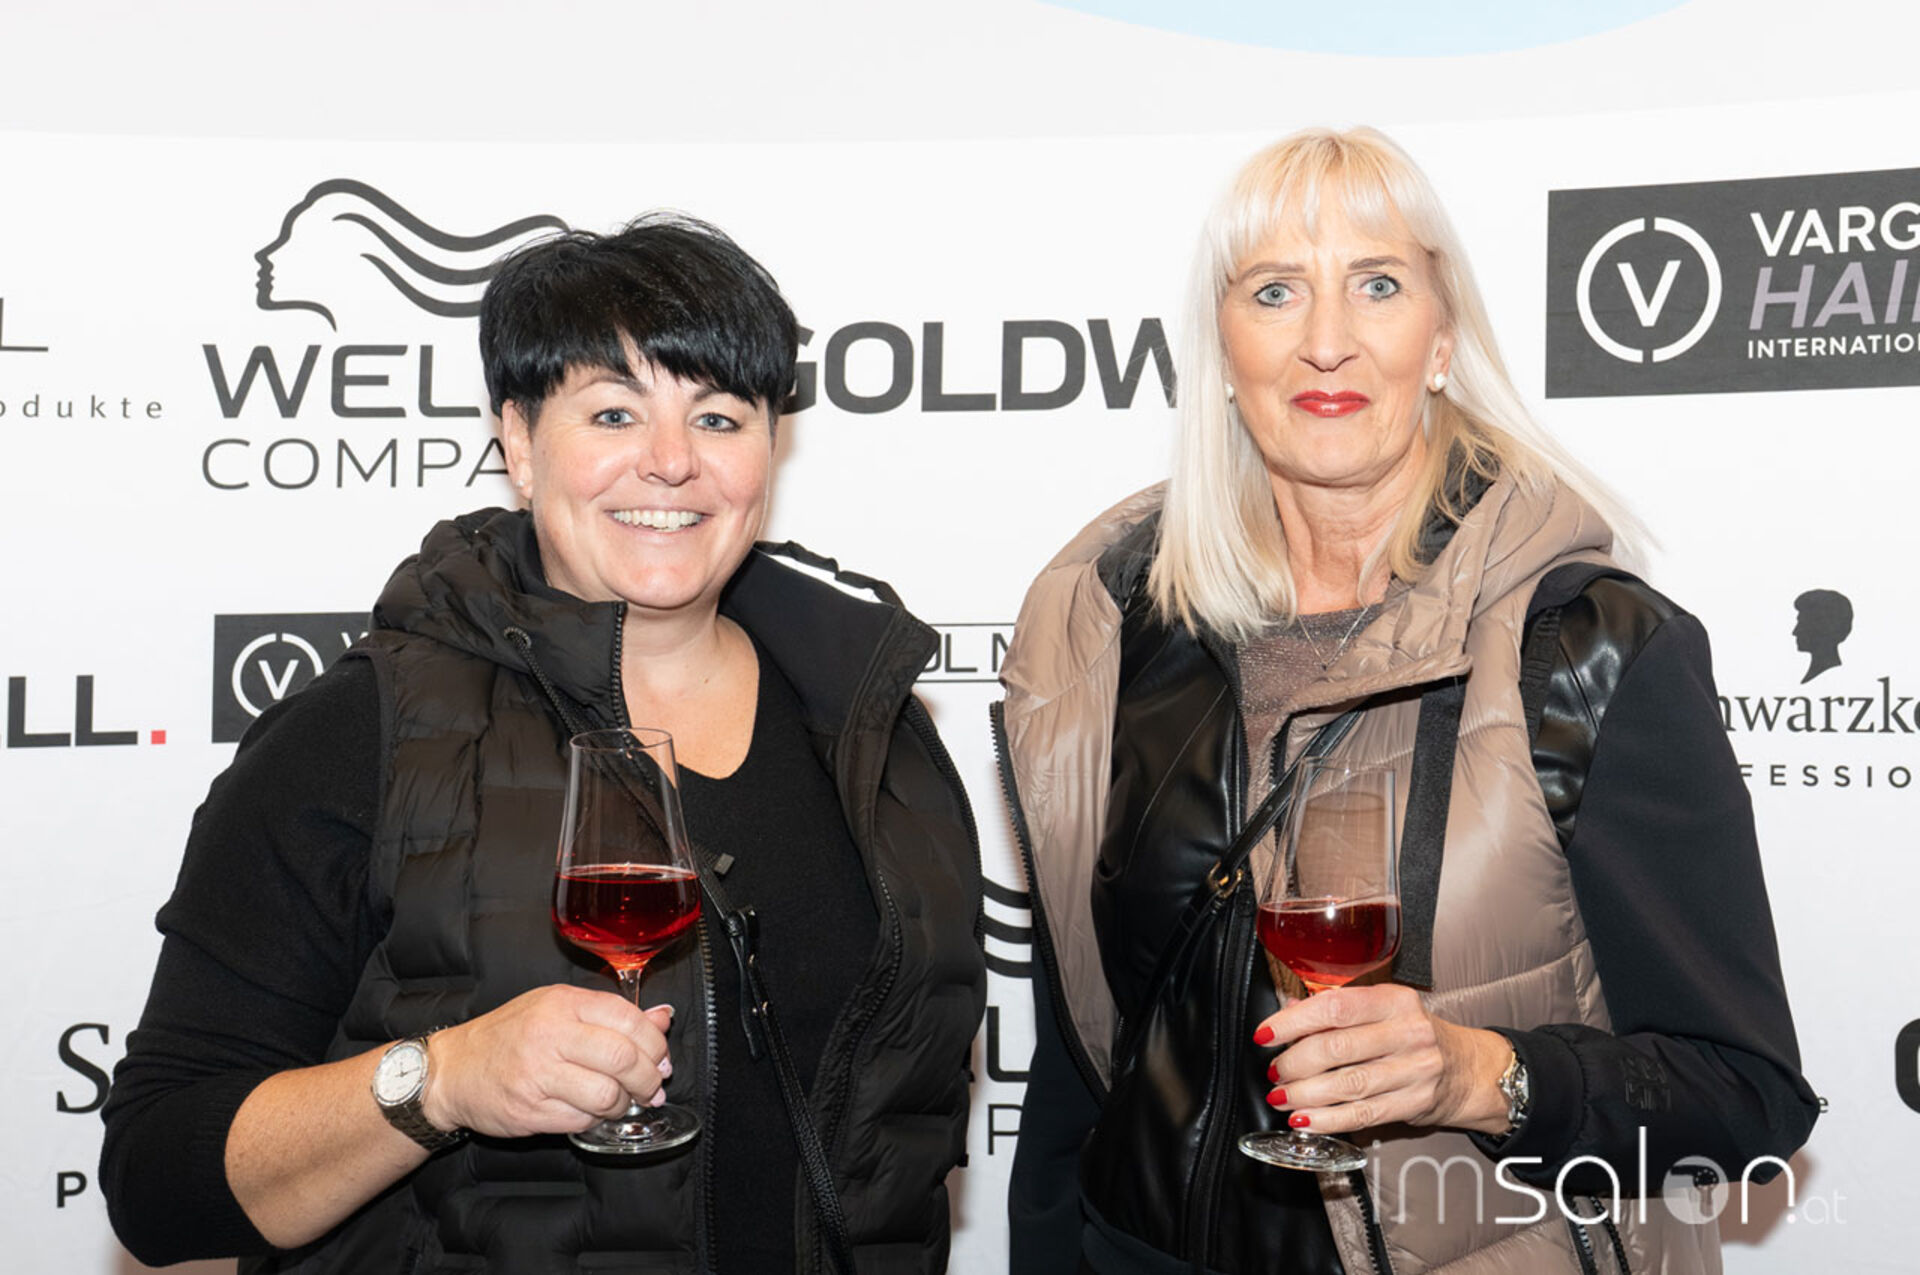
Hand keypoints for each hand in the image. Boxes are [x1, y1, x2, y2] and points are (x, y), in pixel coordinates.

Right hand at [421, 985, 673, 1137]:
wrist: (452, 1070)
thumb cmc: (509, 1036)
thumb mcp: (557, 1009)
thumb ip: (611, 1014)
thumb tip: (663, 1017)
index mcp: (561, 1004)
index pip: (627, 1019)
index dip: (655, 1043)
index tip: (661, 1058)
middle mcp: (550, 1035)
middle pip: (622, 1057)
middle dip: (649, 1078)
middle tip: (653, 1087)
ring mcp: (538, 1074)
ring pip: (607, 1094)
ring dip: (624, 1103)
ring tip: (621, 1101)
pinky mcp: (529, 1110)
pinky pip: (582, 1120)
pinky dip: (596, 1119)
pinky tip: (592, 1111)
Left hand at [1254, 984, 1512, 1136]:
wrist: (1466, 1069)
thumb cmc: (1411, 1034)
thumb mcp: (1382, 1009)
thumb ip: (1337, 1010)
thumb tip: (1287, 1013)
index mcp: (1394, 1000)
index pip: (1334, 1007)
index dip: (1293, 1022)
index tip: (1265, 1034)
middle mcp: (1408, 1032)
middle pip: (1337, 1048)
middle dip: (1295, 1063)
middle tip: (1274, 1071)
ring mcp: (1415, 1070)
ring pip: (1347, 1085)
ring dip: (1305, 1094)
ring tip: (1281, 1098)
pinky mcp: (1415, 1103)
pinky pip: (1363, 1114)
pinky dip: (1328, 1120)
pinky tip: (1305, 1121)